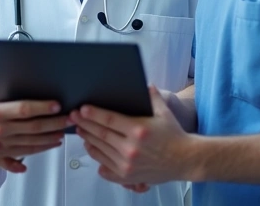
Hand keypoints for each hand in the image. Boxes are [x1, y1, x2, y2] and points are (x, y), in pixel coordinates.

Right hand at [0, 96, 66, 172]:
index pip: (22, 109)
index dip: (41, 107)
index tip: (55, 104)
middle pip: (32, 128)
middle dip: (53, 124)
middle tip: (68, 120)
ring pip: (29, 145)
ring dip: (46, 141)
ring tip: (60, 136)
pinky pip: (16, 160)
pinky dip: (26, 159)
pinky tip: (31, 162)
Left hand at [70, 85, 191, 185]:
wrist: (185, 160)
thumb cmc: (174, 135)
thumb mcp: (164, 112)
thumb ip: (152, 97)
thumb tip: (143, 83)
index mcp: (139, 130)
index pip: (109, 120)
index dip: (93, 114)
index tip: (82, 109)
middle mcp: (131, 148)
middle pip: (101, 134)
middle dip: (85, 124)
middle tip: (74, 117)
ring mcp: (128, 164)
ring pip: (100, 150)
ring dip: (88, 139)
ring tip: (81, 130)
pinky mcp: (128, 177)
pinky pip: (105, 168)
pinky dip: (97, 158)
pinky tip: (92, 148)